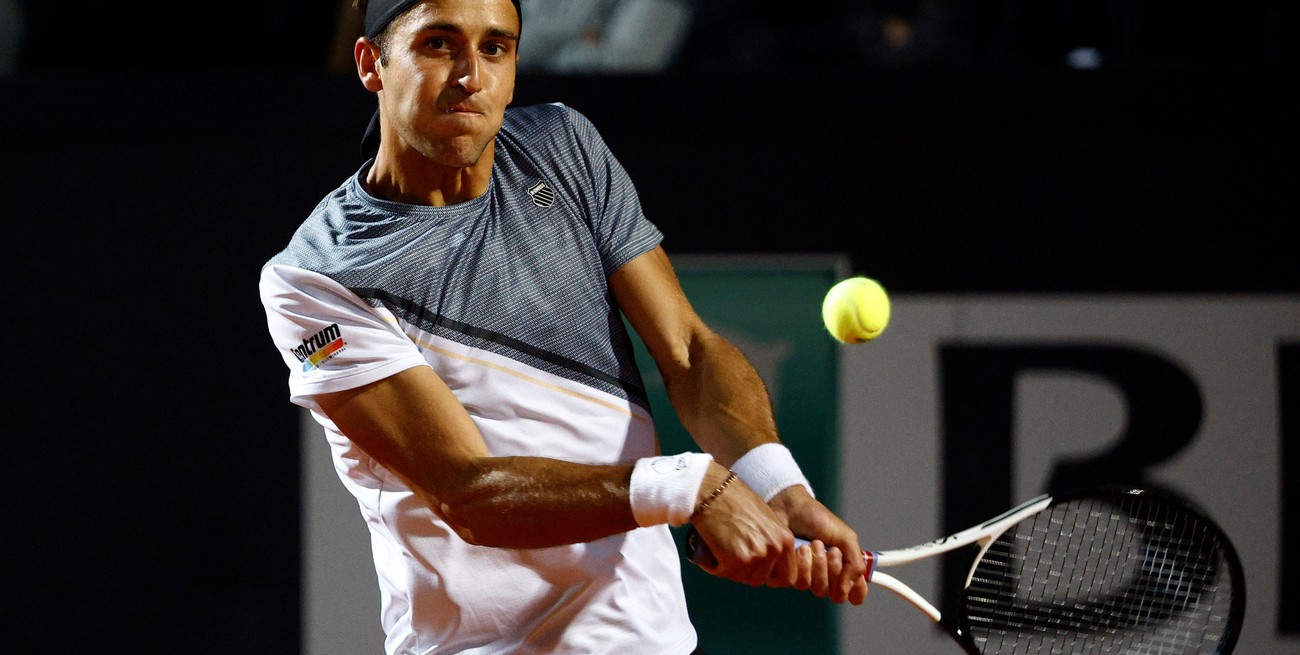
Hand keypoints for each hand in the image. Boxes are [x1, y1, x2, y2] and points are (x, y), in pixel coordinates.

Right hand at [689, 464, 798, 587]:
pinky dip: (713, 566)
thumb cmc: (733, 500)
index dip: (767, 574)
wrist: (712, 490)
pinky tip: (709, 554)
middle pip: (761, 579)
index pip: (787, 576)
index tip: (752, 565)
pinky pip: (723, 573)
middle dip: (745, 572)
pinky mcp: (737, 559)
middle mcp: (775, 548)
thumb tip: (766, 565)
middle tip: (730, 556)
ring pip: (742, 577)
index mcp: (785, 539)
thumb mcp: (764, 520)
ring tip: (719, 551)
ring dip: (729, 569)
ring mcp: (757, 555)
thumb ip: (770, 541)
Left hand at [770, 486, 869, 604]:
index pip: (856, 594)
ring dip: (819, 564)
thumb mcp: (845, 537)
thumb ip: (855, 562)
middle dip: (835, 570)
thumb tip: (850, 586)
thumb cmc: (818, 519)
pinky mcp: (791, 575)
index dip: (857, 590)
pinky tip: (800, 548)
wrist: (790, 509)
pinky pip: (801, 583)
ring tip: (814, 544)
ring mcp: (809, 577)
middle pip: (838, 595)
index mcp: (845, 567)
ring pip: (819, 590)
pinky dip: (803, 564)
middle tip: (831, 550)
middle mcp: (828, 576)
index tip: (852, 575)